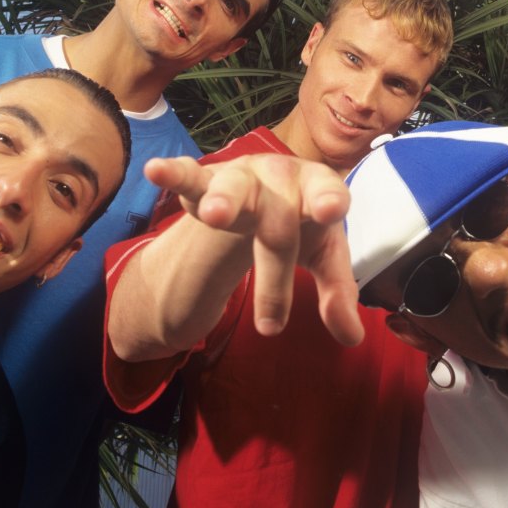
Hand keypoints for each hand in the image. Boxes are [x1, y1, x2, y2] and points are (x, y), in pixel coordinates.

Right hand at [143, 154, 363, 346]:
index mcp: (315, 188)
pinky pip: (189, 178)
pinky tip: (155, 170)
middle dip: (275, 265)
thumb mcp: (321, 256)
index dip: (328, 199)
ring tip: (215, 215)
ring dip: (225, 200)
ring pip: (234, 188)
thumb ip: (337, 291)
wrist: (261, 195)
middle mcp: (279, 176)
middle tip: (270, 324)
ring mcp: (241, 178)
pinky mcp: (206, 183)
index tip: (331, 209)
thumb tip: (352, 337)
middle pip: (277, 220)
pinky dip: (174, 174)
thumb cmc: (299, 223)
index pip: (326, 191)